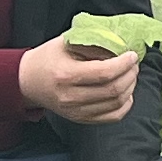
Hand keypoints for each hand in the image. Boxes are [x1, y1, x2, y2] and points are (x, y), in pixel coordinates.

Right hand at [17, 37, 140, 124]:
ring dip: (130, 87)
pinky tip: (126, 92)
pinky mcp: (81, 119)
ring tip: (130, 74)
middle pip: (113, 89)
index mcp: (66, 74)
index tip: (132, 55)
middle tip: (133, 64)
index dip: (124, 64)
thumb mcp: (66, 42)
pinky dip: (125, 104)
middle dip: (130, 74)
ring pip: (116, 103)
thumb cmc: (48, 58)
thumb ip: (93, 40)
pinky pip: (113, 117)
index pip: (104, 73)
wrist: (28, 81)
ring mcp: (76, 111)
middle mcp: (70, 97)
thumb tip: (121, 44)